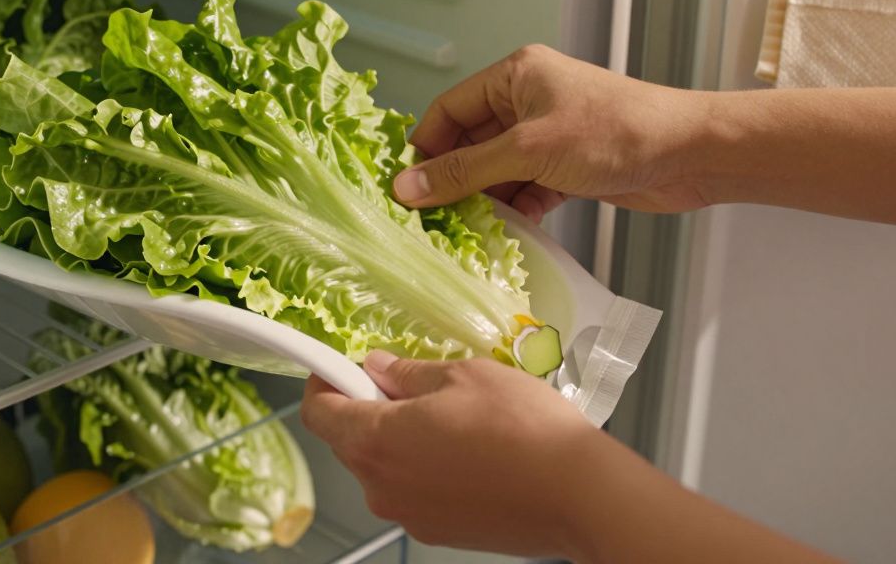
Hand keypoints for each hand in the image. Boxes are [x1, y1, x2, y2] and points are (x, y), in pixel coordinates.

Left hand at [302, 350, 846, 563]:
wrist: (577, 494)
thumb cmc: (522, 428)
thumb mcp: (463, 375)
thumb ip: (409, 373)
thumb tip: (377, 368)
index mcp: (376, 440)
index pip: (318, 412)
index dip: (324, 382)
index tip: (339, 364)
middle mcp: (381, 485)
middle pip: (348, 441)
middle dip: (365, 407)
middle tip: (406, 381)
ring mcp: (408, 514)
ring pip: (382, 467)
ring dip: (398, 438)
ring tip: (449, 415)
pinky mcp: (437, 531)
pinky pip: (412, 490)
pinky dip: (424, 467)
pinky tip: (466, 450)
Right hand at [392, 45, 710, 220]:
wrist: (690, 154)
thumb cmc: (616, 133)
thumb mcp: (528, 151)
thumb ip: (465, 171)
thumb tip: (408, 188)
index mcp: (514, 76)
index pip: (448, 109)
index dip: (425, 149)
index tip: (406, 189)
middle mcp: (527, 100)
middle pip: (469, 143)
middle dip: (454, 179)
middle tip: (431, 218)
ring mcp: (548, 134)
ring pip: (496, 170)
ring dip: (484, 200)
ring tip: (466, 232)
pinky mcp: (567, 165)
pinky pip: (524, 187)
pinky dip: (515, 209)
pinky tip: (507, 232)